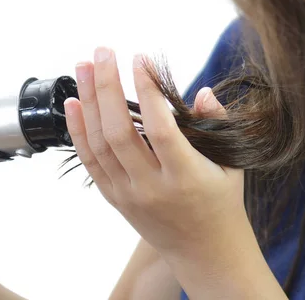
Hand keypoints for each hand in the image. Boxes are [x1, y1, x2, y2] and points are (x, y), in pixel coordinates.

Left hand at [63, 47, 255, 283]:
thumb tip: (200, 91)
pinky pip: (89, 161)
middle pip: (119, 131)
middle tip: (102, 52)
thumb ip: (217, 124)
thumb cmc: (220, 204)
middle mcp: (152, 187)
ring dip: (87, 102)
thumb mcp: (231, 164)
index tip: (140, 60)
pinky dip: (78, 131)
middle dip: (107, 87)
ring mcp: (128, 194)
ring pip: (99, 144)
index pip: (160, 128)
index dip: (148, 90)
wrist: (203, 252)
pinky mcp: (114, 198)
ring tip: (82, 67)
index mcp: (186, 177)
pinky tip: (73, 104)